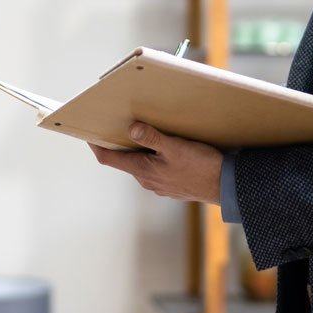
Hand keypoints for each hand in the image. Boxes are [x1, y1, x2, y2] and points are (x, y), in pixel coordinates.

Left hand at [89, 122, 223, 204]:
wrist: (225, 187)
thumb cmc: (202, 167)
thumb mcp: (175, 147)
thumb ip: (151, 138)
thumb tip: (131, 129)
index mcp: (143, 171)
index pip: (108, 159)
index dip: (95, 145)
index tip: (87, 133)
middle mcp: (147, 181)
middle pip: (125, 160)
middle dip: (119, 144)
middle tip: (117, 125)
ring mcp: (160, 185)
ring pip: (142, 165)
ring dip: (139, 151)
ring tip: (144, 132)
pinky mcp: (172, 185)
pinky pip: (156, 169)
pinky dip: (154, 158)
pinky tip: (166, 148)